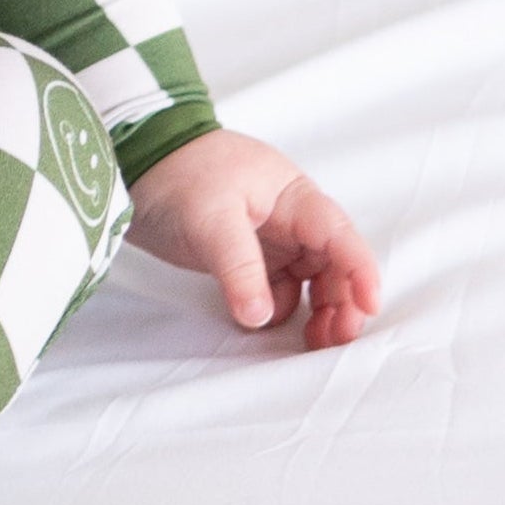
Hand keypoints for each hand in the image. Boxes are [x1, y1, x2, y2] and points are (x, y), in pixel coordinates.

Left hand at [128, 127, 380, 349]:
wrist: (135, 160)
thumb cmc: (177, 173)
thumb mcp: (210, 219)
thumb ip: (239, 267)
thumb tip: (261, 316)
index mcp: (292, 197)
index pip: (339, 236)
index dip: (360, 271)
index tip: (370, 306)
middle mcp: (289, 217)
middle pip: (332, 265)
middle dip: (342, 302)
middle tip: (336, 340)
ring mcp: (269, 237)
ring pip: (309, 281)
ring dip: (316, 311)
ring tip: (313, 343)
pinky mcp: (246, 255)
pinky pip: (277, 288)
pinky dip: (279, 308)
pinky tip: (264, 322)